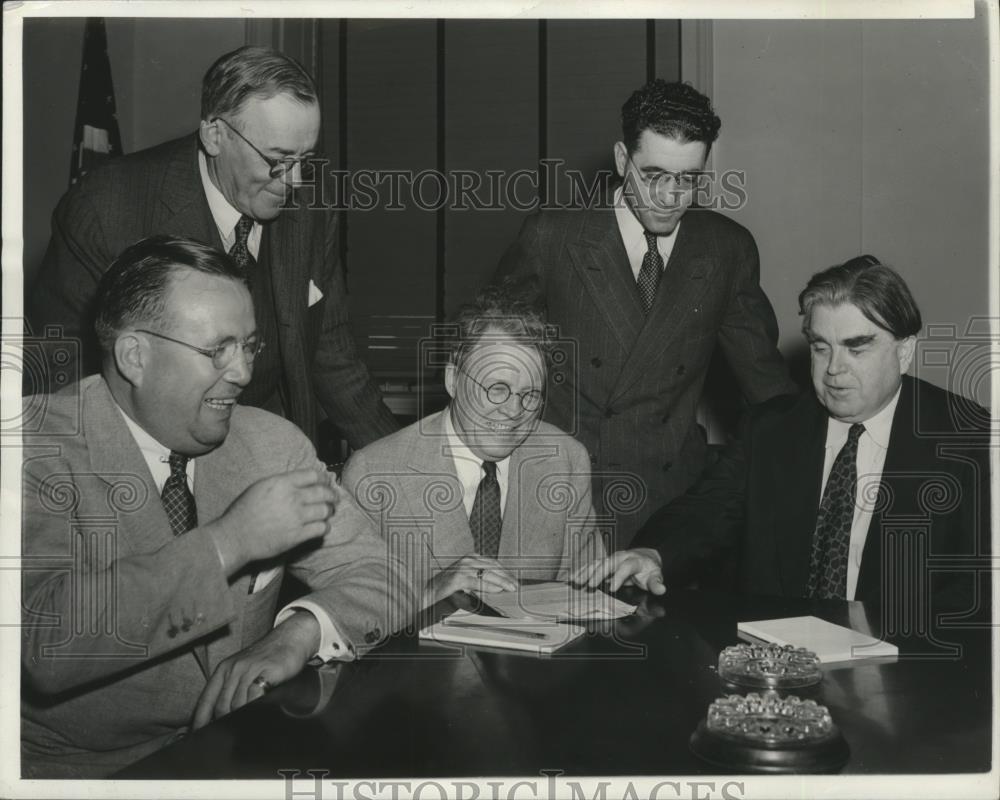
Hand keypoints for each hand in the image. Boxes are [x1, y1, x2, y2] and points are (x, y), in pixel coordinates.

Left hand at [192, 611, 319, 729]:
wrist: (290, 638)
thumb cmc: (267, 657)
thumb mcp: (244, 669)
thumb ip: (232, 688)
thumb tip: (222, 714)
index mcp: (224, 669)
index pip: (207, 699)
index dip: (200, 719)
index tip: (198, 734)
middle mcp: (234, 669)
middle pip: (221, 706)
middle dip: (223, 724)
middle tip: (228, 736)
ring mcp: (250, 670)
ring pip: (236, 704)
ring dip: (239, 719)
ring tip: (242, 729)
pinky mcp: (266, 672)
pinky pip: (254, 697)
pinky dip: (254, 708)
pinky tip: (257, 714)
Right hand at [205, 469, 337, 574]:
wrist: (235, 537)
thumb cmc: (243, 511)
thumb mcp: (260, 487)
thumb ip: (281, 482)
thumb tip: (300, 481)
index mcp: (281, 483)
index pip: (313, 475)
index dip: (323, 479)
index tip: (326, 482)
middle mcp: (291, 498)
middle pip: (323, 492)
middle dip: (332, 495)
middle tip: (334, 498)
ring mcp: (296, 517)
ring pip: (325, 510)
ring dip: (330, 511)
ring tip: (329, 512)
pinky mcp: (297, 535)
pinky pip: (321, 529)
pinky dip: (325, 527)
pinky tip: (322, 527)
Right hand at [423, 555, 517, 606]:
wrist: (430, 593)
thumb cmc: (449, 588)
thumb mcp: (468, 580)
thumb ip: (482, 580)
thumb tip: (500, 585)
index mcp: (471, 559)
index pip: (493, 564)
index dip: (505, 572)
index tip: (514, 580)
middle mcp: (468, 560)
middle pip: (493, 567)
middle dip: (506, 577)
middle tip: (516, 586)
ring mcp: (462, 568)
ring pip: (487, 574)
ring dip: (501, 581)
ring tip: (510, 588)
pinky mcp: (458, 578)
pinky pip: (477, 582)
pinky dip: (489, 586)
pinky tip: (498, 590)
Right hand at [570, 548, 665, 594]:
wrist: (645, 556)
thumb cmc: (649, 569)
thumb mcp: (656, 576)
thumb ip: (657, 583)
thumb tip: (661, 589)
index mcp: (634, 561)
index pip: (626, 567)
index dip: (619, 577)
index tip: (612, 588)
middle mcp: (620, 557)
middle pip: (607, 564)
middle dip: (597, 574)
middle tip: (588, 585)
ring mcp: (611, 558)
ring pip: (596, 563)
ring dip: (585, 572)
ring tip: (575, 581)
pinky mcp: (604, 562)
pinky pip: (591, 565)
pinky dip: (581, 571)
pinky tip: (572, 577)